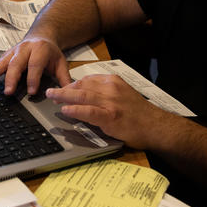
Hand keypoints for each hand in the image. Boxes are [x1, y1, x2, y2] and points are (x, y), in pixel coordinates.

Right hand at [0, 37, 70, 94]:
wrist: (42, 35)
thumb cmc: (50, 52)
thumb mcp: (61, 63)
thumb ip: (64, 79)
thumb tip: (66, 94)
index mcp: (41, 49)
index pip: (36, 64)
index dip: (33, 78)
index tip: (31, 92)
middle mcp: (25, 48)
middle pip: (17, 63)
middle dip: (12, 78)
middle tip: (8, 92)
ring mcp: (14, 51)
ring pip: (4, 61)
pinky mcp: (7, 54)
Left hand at [45, 74, 162, 148]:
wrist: (156, 126)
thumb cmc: (139, 113)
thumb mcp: (123, 95)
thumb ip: (105, 93)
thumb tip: (85, 95)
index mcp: (113, 81)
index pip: (87, 80)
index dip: (72, 84)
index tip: (62, 88)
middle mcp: (111, 88)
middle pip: (82, 86)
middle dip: (64, 89)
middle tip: (51, 91)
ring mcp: (111, 102)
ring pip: (82, 96)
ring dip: (64, 96)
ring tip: (52, 97)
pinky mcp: (111, 117)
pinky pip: (89, 111)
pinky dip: (76, 110)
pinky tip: (65, 110)